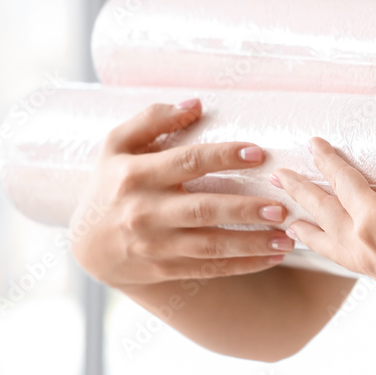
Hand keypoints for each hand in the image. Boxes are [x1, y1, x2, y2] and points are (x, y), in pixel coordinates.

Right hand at [69, 99, 292, 288]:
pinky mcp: (163, 270)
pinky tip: (273, 256)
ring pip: (209, 246)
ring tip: (288, 237)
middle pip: (202, 209)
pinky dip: (243, 265)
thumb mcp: (118, 145)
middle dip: (244, 209)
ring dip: (252, 243)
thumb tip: (196, 105)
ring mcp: (153, 245)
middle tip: (282, 207)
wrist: (87, 243)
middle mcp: (143, 211)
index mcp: (135, 175)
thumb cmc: (111, 182)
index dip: (222, 157)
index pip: (186, 162)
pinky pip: (209, 269)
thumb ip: (153, 119)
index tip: (258, 153)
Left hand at [271, 136, 375, 360]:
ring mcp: (371, 264)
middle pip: (324, 210)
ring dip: (305, 224)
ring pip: (327, 239)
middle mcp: (363, 245)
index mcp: (373, 223)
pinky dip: (324, 248)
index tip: (312, 142)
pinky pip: (339, 256)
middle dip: (301, 191)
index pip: (344, 183)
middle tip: (277, 176)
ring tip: (287, 220)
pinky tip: (330, 248)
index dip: (328, 161)